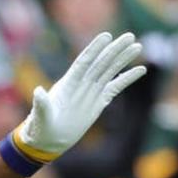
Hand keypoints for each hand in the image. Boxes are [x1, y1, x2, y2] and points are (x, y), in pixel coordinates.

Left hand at [15, 31, 145, 160]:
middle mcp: (80, 84)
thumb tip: (37, 92)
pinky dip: (127, 79)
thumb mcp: (40, 118)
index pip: (83, 63)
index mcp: (67, 84)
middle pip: (100, 63)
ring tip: (137, 46)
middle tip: (130, 36)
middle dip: (114, 50)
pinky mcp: (98, 102)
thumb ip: (41, 105)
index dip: (94, 50)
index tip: (106, 36)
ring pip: (109, 72)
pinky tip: (140, 70)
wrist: (48, 141)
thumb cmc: (40, 129)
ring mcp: (90, 92)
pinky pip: (115, 88)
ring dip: (123, 59)